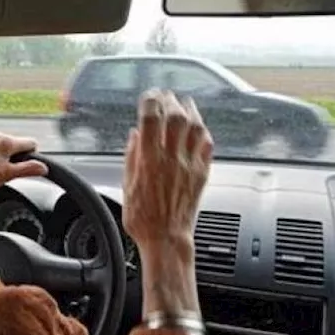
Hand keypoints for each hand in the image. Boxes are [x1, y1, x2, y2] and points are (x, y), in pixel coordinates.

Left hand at [0, 132, 48, 207]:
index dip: (30, 155)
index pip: (31, 143)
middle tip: (3, 170)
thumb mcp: (8, 176)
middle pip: (15, 143)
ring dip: (1, 153)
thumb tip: (43, 167)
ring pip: (2, 143)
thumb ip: (28, 169)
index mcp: (6, 142)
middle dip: (14, 155)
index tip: (23, 165)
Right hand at [122, 90, 212, 250]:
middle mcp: (171, 159)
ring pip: (195, 127)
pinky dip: (203, 132)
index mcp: (149, 160)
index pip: (151, 118)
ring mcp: (190, 165)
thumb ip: (131, 157)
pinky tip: (199, 128)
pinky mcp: (202, 174)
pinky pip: (207, 146)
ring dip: (190, 111)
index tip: (148, 96)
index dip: (150, 101)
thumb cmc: (143, 218)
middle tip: (166, 96)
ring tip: (185, 104)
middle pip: (175, 117)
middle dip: (170, 100)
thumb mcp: (127, 185)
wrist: (166, 239)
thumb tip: (134, 136)